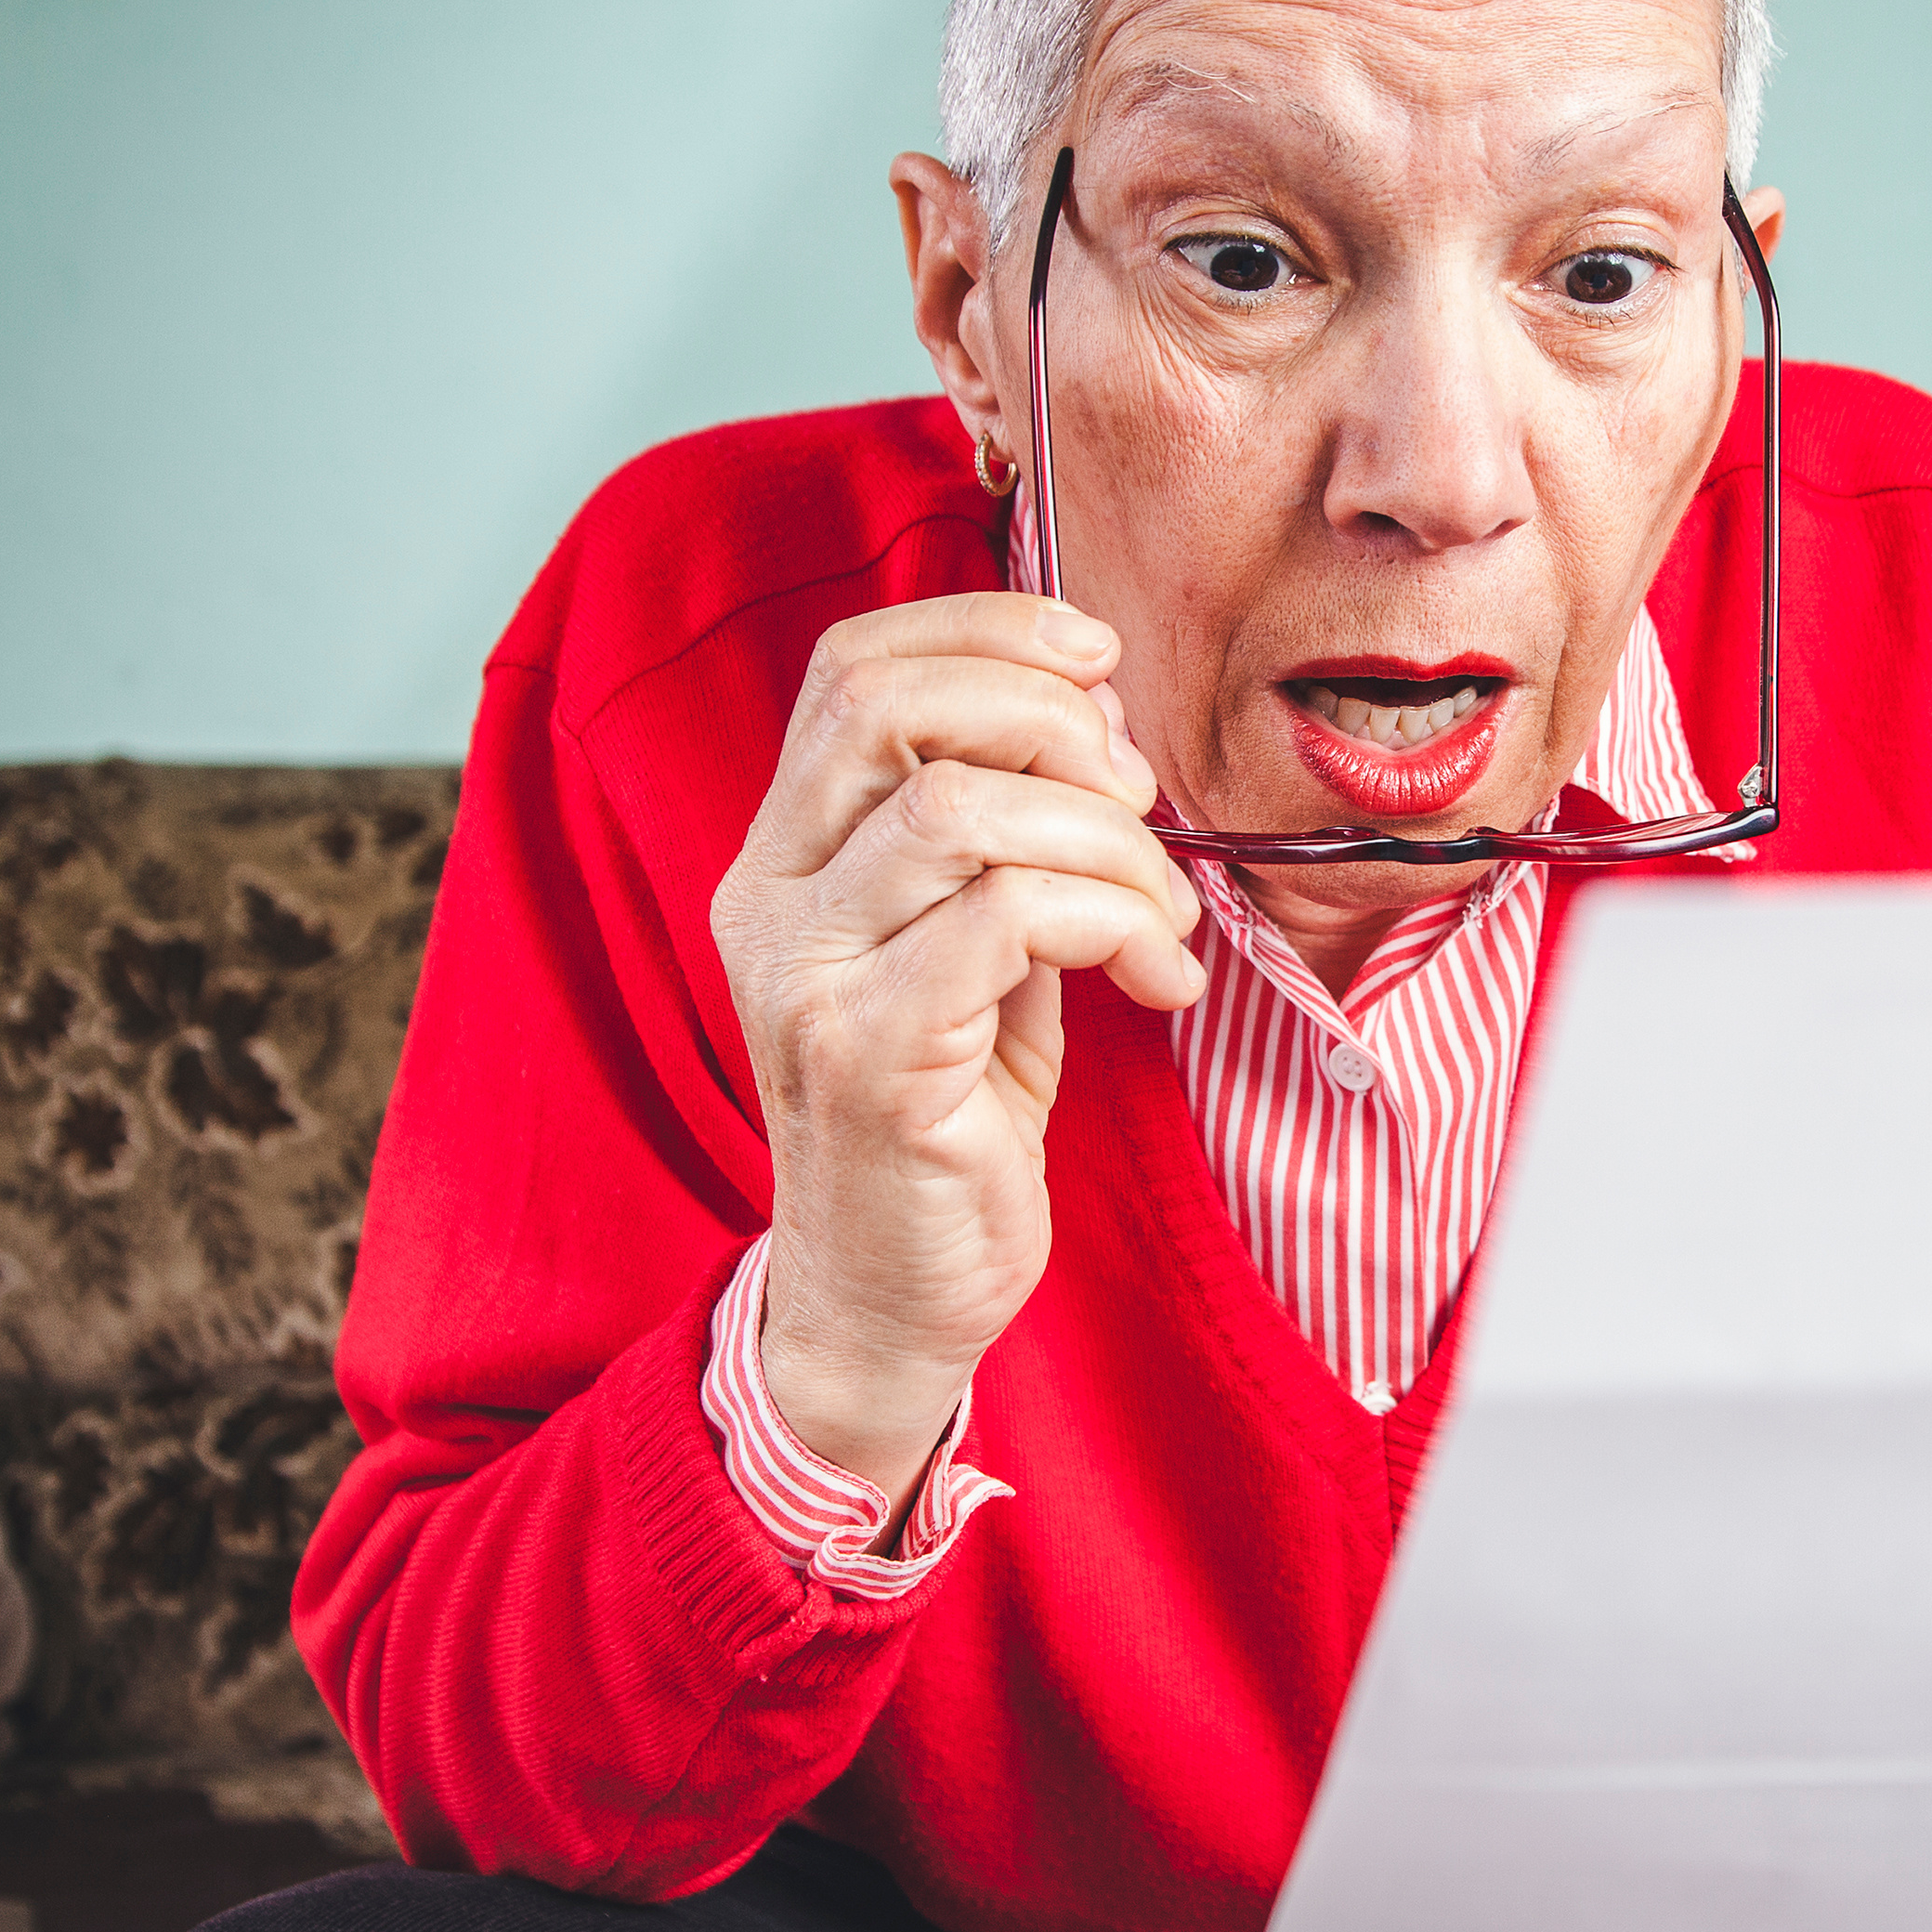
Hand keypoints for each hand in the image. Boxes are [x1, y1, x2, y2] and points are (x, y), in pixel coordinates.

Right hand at [707, 592, 1203, 1511]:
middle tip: (1137, 798)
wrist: (892, 1300)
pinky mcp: (870, 1055)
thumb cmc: (950, 1116)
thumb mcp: (978, 947)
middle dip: (1051, 717)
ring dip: (1108, 842)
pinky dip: (1116, 923)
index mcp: (783, 855)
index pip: (855, 667)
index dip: (989, 631)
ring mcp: (807, 978)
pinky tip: (1157, 979)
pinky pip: (1007, 917)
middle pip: (893, 707)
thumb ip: (1009, 834)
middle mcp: (770, 902)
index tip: (1101, 665)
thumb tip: (1099, 715)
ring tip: (1161, 918)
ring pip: (965, 810)